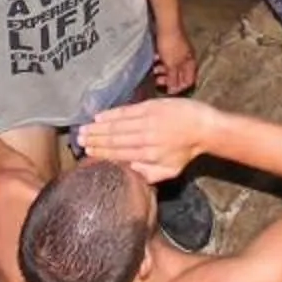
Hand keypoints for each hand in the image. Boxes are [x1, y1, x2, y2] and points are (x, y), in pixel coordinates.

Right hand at [78, 95, 215, 181]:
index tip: (88, 151)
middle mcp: (145, 137)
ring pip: (117, 125)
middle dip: (94, 139)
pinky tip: (99, 116)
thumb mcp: (170, 171)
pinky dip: (111, 114)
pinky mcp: (150, 106)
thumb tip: (128, 171)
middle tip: (79, 139)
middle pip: (113, 138)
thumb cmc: (186, 151)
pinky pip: (126, 111)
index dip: (101, 152)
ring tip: (84, 129)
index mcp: (148, 155)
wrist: (203, 127)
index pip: (119, 154)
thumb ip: (148, 174)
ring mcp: (147, 121)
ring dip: (98, 127)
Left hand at [151, 26, 197, 95]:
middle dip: (168, 79)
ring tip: (154, 69)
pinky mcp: (172, 47)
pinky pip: (167, 59)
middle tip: (158, 80)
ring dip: (163, 70)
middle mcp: (188, 59)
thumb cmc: (171, 44)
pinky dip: (161, 61)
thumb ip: (173, 78)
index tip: (167, 90)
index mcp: (191, 64)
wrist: (167, 24)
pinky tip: (155, 59)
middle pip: (180, 75)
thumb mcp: (171, 64)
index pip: (189, 81)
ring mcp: (180, 52)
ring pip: (172, 67)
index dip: (179, 88)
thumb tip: (174, 90)